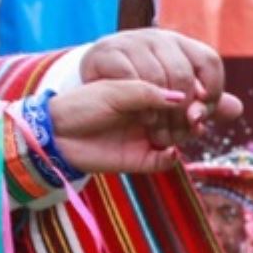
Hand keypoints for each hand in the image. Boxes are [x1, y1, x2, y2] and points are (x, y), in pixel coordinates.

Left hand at [46, 79, 199, 174]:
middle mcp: (150, 114)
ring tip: (169, 132)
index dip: (190, 94)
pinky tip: (170, 150)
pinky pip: (165, 161)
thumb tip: (181, 97)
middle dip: (190, 115)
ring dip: (182, 134)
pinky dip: (171, 157)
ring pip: (180, 137)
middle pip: (185, 115)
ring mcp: (147, 136)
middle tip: (190, 116)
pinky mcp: (141, 159)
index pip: (180, 92)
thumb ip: (147, 92)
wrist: (56, 133)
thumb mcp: (115, 91)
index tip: (196, 96)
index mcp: (146, 92)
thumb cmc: (82, 105)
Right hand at [80, 29, 242, 149]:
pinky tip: (141, 116)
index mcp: (180, 44)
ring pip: (157, 77)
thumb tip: (236, 110)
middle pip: (184, 73)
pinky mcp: (106, 52)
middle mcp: (158, 37)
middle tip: (179, 133)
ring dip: (161, 111)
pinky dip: (138, 101)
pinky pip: (129, 77)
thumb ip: (202, 105)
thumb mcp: (173, 99)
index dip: (212, 92)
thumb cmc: (137, 95)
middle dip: (184, 110)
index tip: (200, 117)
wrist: (90, 86)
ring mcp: (131, 41)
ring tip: (159, 130)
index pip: (209, 62)